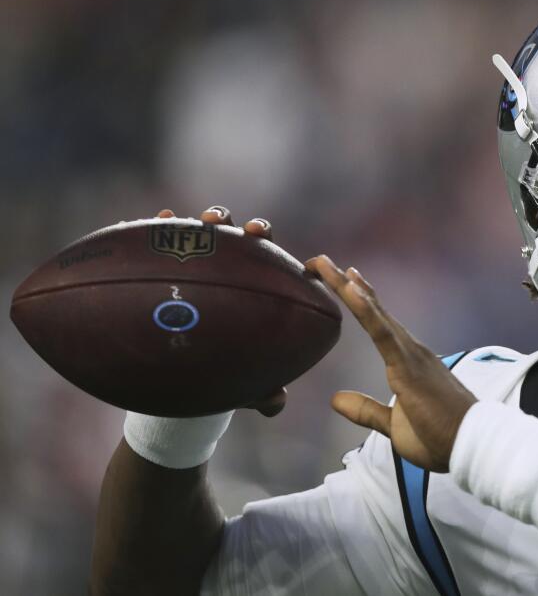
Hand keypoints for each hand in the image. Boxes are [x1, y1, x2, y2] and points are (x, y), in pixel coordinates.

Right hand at [155, 205, 287, 417]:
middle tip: (246, 231)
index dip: (291, 259)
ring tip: (199, 222)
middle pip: (244, 238)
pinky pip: (160, 240)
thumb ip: (263, 392)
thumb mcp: (242, 386)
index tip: (296, 259)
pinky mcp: (165, 263)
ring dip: (208, 221)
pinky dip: (158, 228)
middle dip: (246, 227)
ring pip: (206, 232)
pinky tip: (154, 222)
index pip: (278, 265)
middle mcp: (233, 268)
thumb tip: (275, 404)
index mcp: (261, 289)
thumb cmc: (223, 372)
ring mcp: (199, 262)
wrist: (179, 374)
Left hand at [305, 255, 476, 471]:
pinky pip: (382, 333)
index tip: (338, 277)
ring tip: (323, 264)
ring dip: (348, 288)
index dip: (358, 300)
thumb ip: (366, 410)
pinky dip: (365, 309)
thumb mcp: (393, 426)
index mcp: (407, 362)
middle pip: (372, 310)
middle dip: (344, 283)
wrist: (472, 445)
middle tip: (317, 260)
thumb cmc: (440, 437)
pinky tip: (350, 289)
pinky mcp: (409, 366)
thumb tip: (336, 399)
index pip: (378, 323)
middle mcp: (410, 350)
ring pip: (374, 314)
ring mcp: (411, 354)